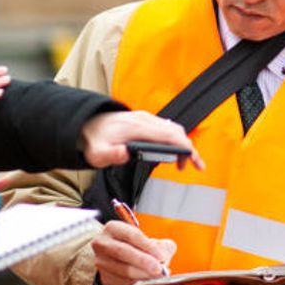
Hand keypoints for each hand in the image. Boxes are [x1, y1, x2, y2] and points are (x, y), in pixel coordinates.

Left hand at [79, 110, 203, 169]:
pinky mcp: (146, 121)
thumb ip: (110, 155)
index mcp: (138, 127)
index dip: (184, 147)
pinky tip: (174, 152)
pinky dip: (175, 140)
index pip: (169, 135)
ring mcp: (146, 119)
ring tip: (184, 163)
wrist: (88, 124)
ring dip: (183, 144)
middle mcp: (145, 120)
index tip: (192, 159)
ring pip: (173, 129)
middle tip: (196, 166)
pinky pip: (166, 128)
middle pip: (176, 131)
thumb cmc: (94, 139)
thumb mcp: (97, 153)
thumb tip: (125, 154)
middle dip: (189, 149)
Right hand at [92, 221, 176, 284]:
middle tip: (159, 269)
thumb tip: (167, 253)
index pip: (131, 235)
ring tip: (157, 276)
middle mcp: (102, 244)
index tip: (161, 256)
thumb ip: (161, 244)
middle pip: (123, 252)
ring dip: (143, 275)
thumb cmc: (134, 247)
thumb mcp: (147, 240)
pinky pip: (122, 283)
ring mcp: (101, 262)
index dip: (148, 246)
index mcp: (113, 228)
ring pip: (123, 270)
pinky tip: (148, 282)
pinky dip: (137, 284)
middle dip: (144, 262)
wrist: (117, 259)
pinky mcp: (105, 278)